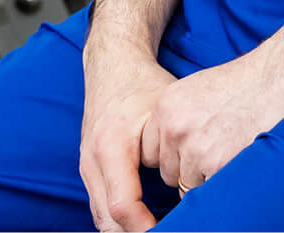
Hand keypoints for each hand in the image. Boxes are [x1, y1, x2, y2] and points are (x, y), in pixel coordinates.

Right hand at [80, 25, 178, 231]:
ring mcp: (86, 168)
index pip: (123, 206)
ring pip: (101, 219)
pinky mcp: (89, 171)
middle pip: (107, 222)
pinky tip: (144, 226)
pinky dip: (119, 222)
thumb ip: (177, 147)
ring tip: (161, 231)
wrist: (112, 67)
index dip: (146, 229)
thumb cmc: (144, 86)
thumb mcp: (166, 111)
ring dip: (126, 232)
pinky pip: (100, 208)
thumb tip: (196, 184)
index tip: (175, 231)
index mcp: (111, 148)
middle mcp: (92, 162)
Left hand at [138, 41, 283, 195]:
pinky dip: (221, 181)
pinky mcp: (215, 163)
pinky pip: (207, 190)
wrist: (274, 76)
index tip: (187, 152)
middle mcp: (174, 127)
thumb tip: (171, 150)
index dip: (170, 156)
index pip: (149, 152)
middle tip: (214, 151)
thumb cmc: (242, 83)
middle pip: (167, 172)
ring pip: (186, 185)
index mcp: (165, 106)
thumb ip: (177, 119)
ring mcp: (193, 147)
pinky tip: (235, 158)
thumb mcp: (195, 91)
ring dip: (205, 177)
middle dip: (187, 169)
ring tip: (227, 152)